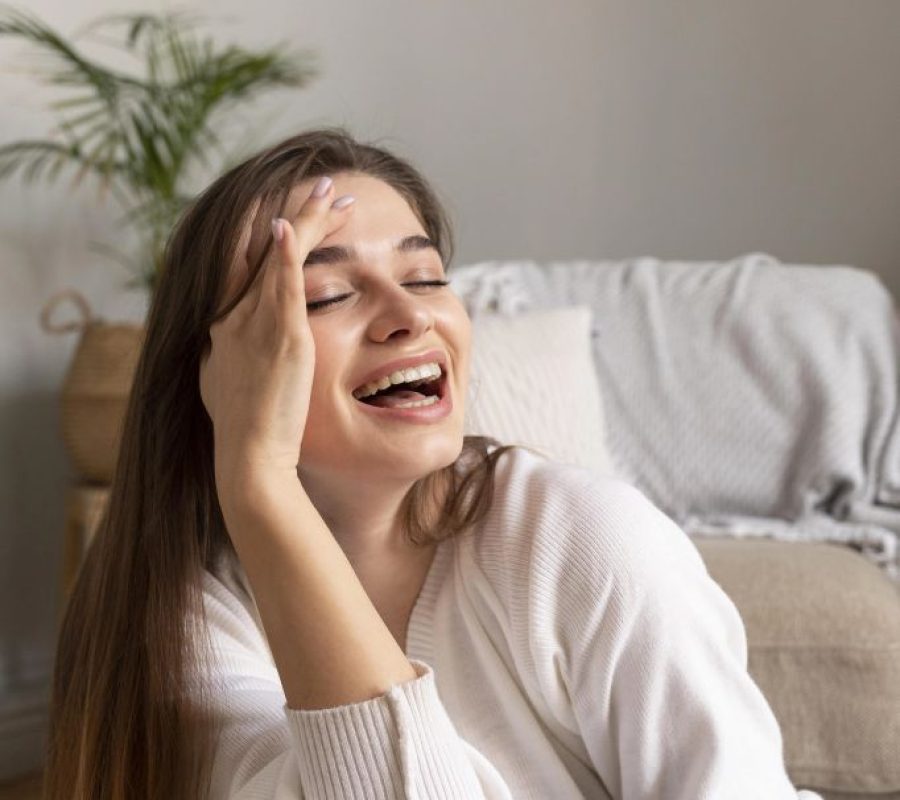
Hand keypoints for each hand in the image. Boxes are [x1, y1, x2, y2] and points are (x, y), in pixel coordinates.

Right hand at [199, 177, 353, 478]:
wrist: (249, 456)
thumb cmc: (243, 429)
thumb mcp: (225, 382)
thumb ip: (227, 354)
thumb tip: (226, 343)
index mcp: (223, 326)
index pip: (242, 263)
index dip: (262, 230)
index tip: (282, 208)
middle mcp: (234, 316)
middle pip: (262, 248)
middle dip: (292, 212)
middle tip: (319, 185)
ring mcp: (255, 324)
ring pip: (279, 257)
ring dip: (305, 218)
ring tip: (330, 189)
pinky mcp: (280, 337)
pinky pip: (282, 285)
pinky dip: (285, 252)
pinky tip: (291, 223)